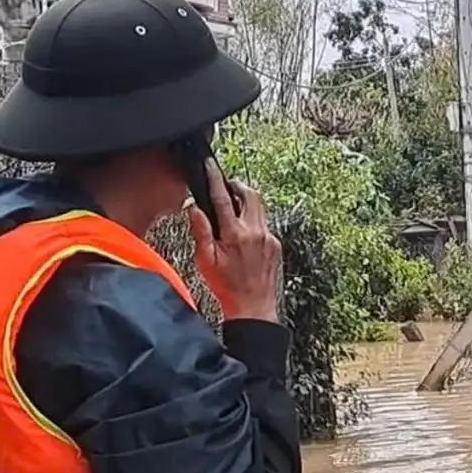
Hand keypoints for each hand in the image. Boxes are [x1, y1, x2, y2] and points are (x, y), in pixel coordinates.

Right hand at [188, 159, 280, 322]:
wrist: (253, 306)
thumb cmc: (226, 287)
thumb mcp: (205, 260)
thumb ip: (201, 231)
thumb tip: (195, 209)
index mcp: (235, 234)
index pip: (223, 198)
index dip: (215, 178)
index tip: (210, 165)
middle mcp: (255, 232)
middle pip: (250, 195)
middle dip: (237, 186)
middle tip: (226, 186)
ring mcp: (269, 238)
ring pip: (260, 208)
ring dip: (247, 202)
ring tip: (233, 207)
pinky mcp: (276, 245)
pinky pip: (265, 225)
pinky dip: (253, 221)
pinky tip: (242, 233)